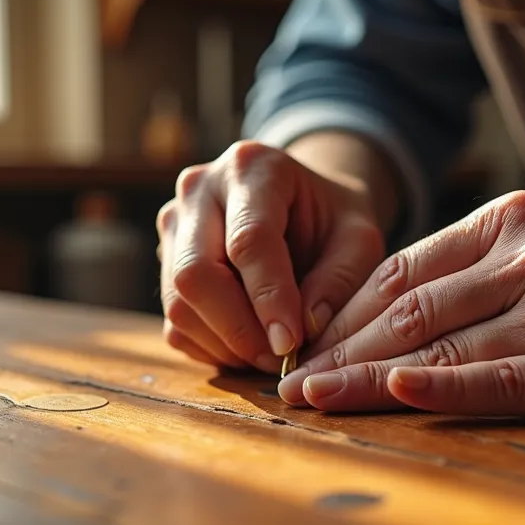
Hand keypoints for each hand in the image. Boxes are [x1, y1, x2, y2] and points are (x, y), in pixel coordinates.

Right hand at [156, 140, 386, 373]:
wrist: (302, 204)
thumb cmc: (333, 219)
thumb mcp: (359, 238)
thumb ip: (340, 279)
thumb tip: (306, 328)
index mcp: (252, 167)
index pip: (248, 240)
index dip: (269, 298)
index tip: (292, 343)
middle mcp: (199, 188)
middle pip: (196, 273)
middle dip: (239, 329)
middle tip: (282, 358)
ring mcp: (174, 225)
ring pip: (178, 302)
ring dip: (226, 344)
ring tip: (271, 355)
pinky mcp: (165, 262)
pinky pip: (175, 322)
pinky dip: (211, 348)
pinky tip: (249, 347)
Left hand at [277, 190, 524, 420]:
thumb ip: (482, 264)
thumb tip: (395, 308)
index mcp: (511, 220)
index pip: (401, 270)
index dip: (342, 313)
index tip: (302, 344)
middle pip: (407, 309)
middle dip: (339, 349)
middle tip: (289, 383)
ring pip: (442, 345)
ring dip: (367, 377)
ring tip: (315, 400)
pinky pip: (505, 378)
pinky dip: (446, 386)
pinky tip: (398, 391)